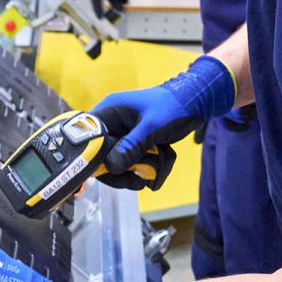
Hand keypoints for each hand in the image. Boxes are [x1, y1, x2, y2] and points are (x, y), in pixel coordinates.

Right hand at [92, 55, 236, 182]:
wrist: (194, 102)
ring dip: (128, 172)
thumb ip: (131, 146)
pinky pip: (126, 160)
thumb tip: (110, 166)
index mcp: (110, 110)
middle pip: (98, 153)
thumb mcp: (152, 127)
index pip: (87, 135)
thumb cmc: (173, 107)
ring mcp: (121, 133)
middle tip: (132, 179)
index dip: (90, 155)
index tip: (105, 171)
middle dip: (115, 169)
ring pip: (112, 160)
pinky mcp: (131, 142)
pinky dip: (136, 170)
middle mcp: (111, 122)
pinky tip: (149, 174)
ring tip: (145, 178)